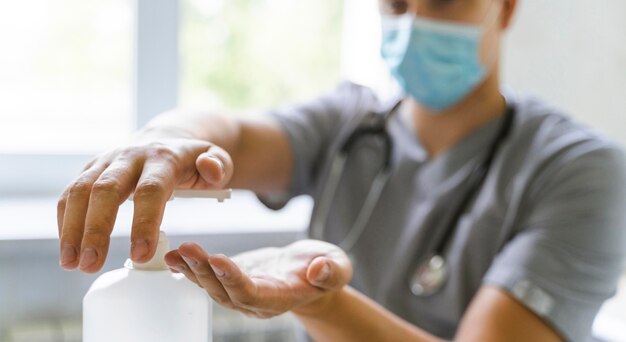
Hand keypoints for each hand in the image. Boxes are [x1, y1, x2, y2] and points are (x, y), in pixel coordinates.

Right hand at [57, 137, 233, 272]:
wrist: (167, 138)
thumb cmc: (194, 159)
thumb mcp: (218, 159)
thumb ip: (219, 166)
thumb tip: (211, 171)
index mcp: (163, 158)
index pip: (151, 190)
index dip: (144, 222)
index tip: (140, 255)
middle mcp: (130, 157)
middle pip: (106, 189)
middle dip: (96, 229)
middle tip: (91, 264)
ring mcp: (107, 162)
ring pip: (81, 191)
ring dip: (72, 229)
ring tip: (71, 264)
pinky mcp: (91, 170)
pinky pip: (72, 194)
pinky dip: (66, 221)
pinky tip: (68, 249)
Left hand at [164, 239, 352, 317]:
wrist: (311, 273)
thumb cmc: (325, 269)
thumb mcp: (338, 267)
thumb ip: (332, 270)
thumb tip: (319, 269)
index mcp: (280, 297)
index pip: (252, 293)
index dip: (234, 279)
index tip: (219, 259)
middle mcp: (255, 300)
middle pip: (225, 291)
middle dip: (205, 271)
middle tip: (188, 249)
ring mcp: (241, 293)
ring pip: (211, 286)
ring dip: (191, 270)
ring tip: (175, 252)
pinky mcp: (231, 280)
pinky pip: (207, 277)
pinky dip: (188, 268)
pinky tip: (173, 257)